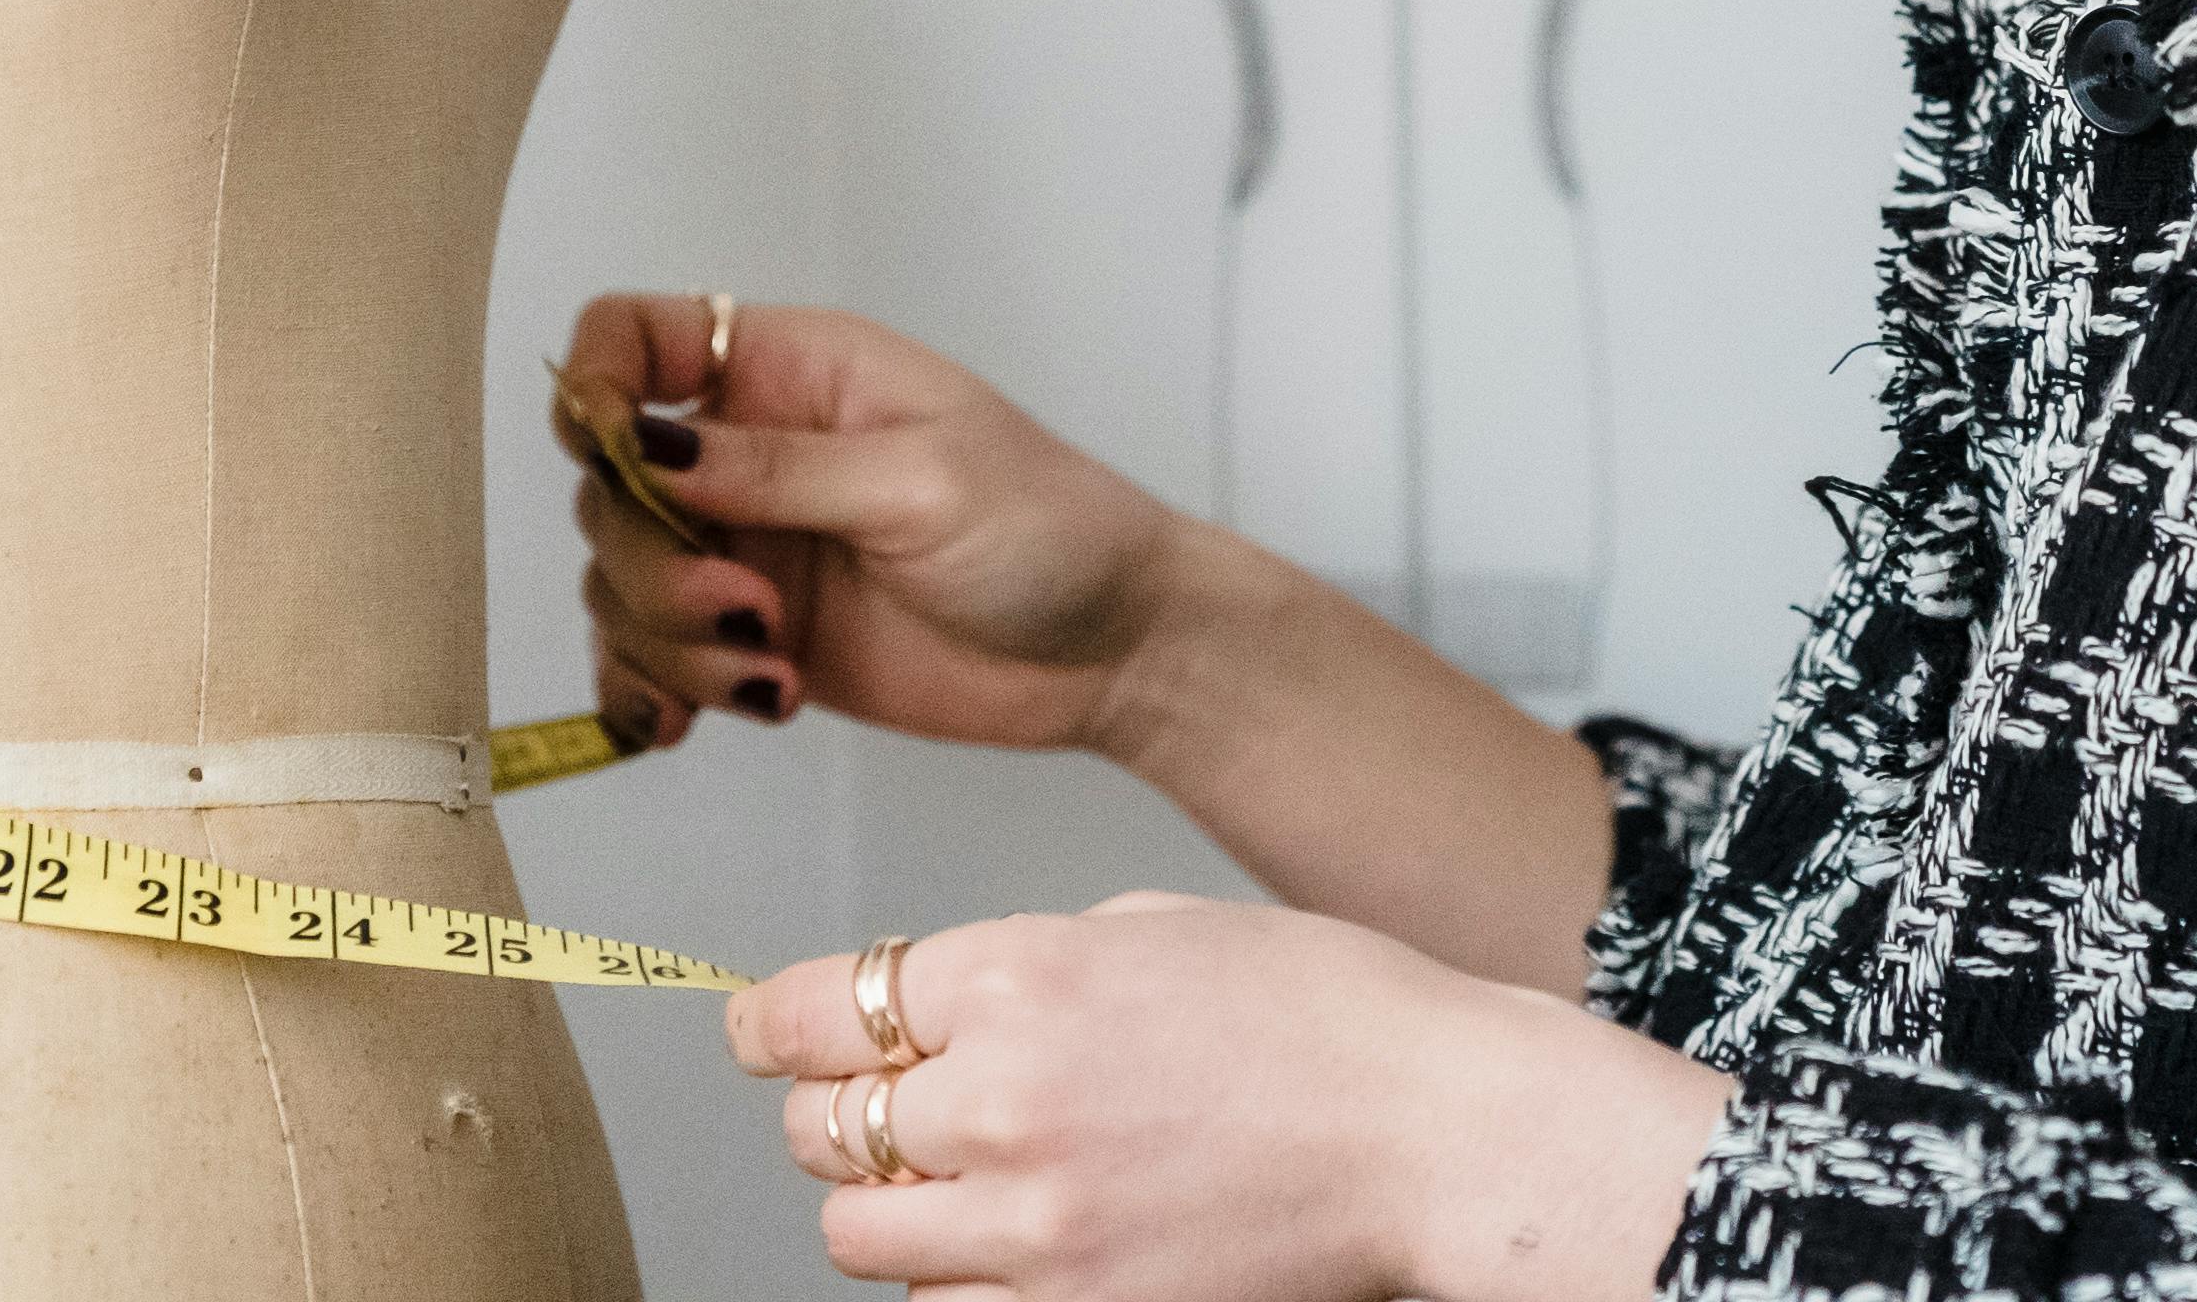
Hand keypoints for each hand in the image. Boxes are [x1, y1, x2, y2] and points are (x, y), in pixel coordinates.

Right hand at [562, 293, 1195, 756]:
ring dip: (667, 642)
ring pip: (622, 582)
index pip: (640, 335)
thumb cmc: (1052, 530)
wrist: (1112, 650)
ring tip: (767, 672)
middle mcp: (754, 452)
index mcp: (796, 371)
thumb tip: (649, 443)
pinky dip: (651, 692)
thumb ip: (779, 468)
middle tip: (746, 614)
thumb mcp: (921, 481)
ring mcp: (750, 548)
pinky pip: (649, 659)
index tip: (611, 456)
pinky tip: (692, 722)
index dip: (595, 384)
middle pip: (610, 485)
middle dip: (651, 563)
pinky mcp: (755, 636)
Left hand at [737, 895, 1731, 1301]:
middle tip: (879, 1102)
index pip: (813, 1013)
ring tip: (968, 1177)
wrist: (1435, 1134)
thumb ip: (1025, 966)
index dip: (770, 1026)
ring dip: (895, 1207)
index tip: (761, 1034)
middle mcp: (1007, 1102)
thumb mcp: (1155, 929)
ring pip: (866, 1241)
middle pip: (821, 1133)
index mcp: (1024, 974)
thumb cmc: (1326, 1015)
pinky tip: (1028, 1235)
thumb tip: (929, 1006)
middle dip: (838, 1113)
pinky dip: (965, 1277)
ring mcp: (1036, 1229)